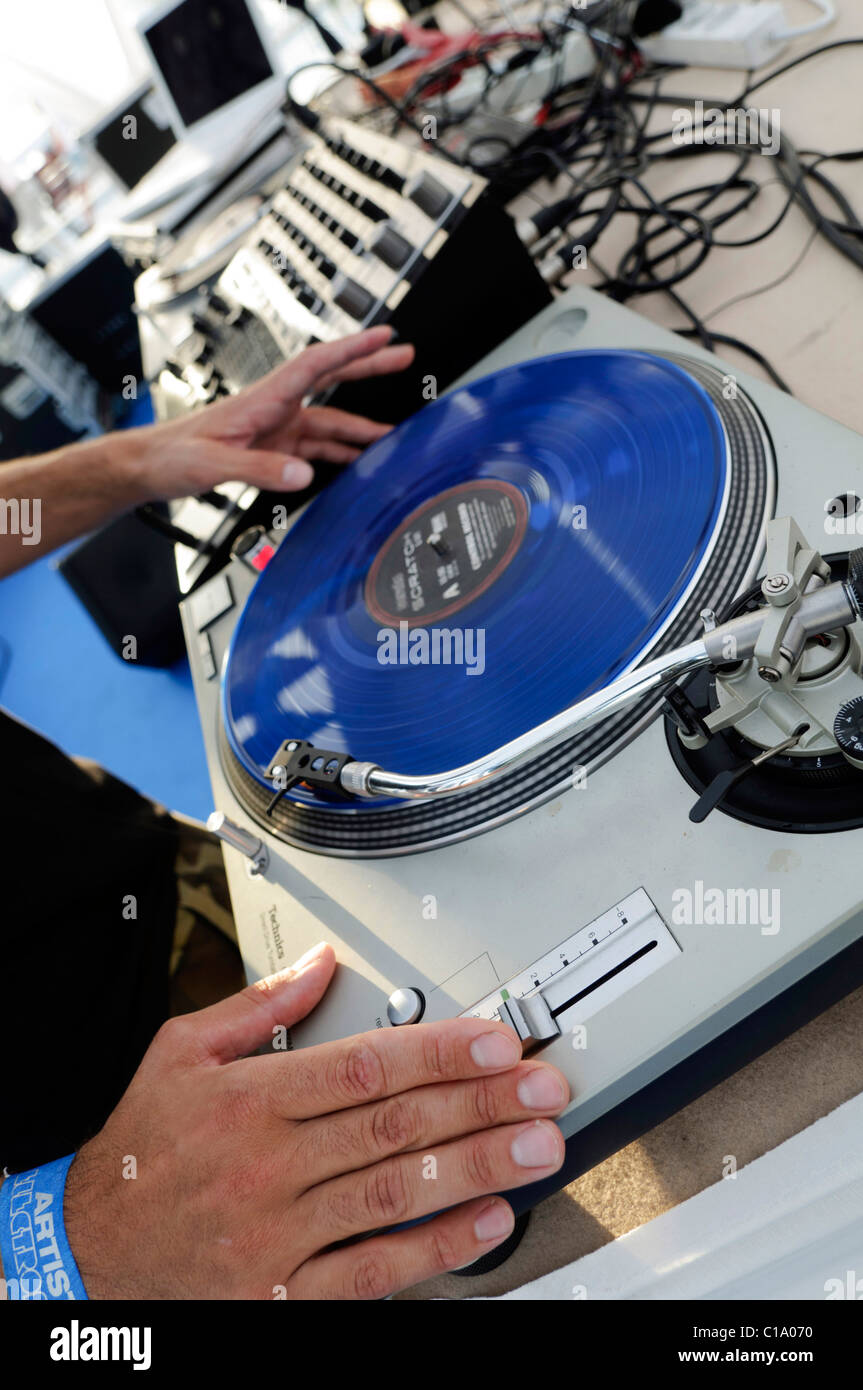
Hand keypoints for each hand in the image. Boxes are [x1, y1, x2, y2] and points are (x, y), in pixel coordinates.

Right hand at [64, 944, 568, 1299]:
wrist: (88, 1250)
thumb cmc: (140, 1147)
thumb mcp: (179, 1053)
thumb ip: (257, 1006)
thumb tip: (319, 964)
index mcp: (249, 1098)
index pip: (362, 1067)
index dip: (437, 1051)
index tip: (493, 1040)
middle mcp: (267, 1164)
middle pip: (394, 1126)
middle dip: (479, 1103)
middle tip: (542, 1088)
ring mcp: (278, 1232)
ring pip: (393, 1194)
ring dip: (475, 1168)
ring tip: (535, 1147)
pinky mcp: (283, 1291)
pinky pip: (371, 1272)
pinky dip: (434, 1248)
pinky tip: (485, 1222)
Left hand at [122, 325, 414, 502]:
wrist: (149, 467)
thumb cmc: (172, 456)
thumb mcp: (214, 464)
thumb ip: (261, 468)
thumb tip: (304, 473)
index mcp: (262, 400)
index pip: (316, 366)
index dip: (353, 349)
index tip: (384, 336)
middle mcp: (275, 409)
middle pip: (331, 382)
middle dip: (369, 367)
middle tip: (404, 354)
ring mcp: (276, 430)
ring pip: (329, 422)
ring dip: (361, 427)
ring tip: (395, 433)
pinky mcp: (272, 450)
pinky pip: (316, 448)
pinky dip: (340, 454)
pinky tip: (358, 462)